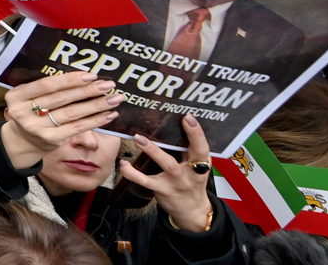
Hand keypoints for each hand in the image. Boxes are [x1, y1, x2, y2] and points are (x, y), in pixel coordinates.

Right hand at [0, 72, 123, 169]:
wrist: (23, 140)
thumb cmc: (32, 111)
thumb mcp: (30, 97)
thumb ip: (46, 88)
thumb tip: (83, 76)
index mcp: (16, 96)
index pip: (46, 85)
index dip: (69, 80)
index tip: (91, 75)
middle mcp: (23, 112)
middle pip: (61, 98)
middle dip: (87, 90)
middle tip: (108, 85)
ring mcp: (36, 127)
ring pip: (71, 113)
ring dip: (96, 105)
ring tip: (114, 98)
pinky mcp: (49, 139)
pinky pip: (76, 127)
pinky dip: (95, 120)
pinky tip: (109, 115)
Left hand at [120, 115, 214, 232]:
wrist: (192, 210)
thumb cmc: (192, 182)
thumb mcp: (197, 167)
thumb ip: (189, 150)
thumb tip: (175, 126)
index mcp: (202, 163)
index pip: (203, 146)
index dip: (197, 132)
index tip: (188, 116)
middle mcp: (192, 172)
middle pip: (193, 153)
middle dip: (189, 136)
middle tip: (177, 120)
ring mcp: (177, 181)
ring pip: (167, 164)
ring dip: (152, 150)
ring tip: (138, 138)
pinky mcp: (162, 190)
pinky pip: (146, 181)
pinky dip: (133, 173)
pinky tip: (124, 164)